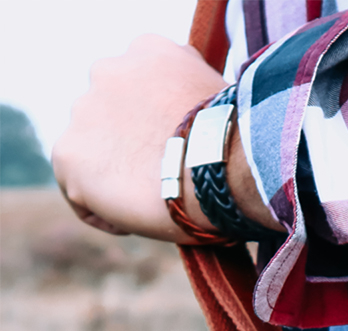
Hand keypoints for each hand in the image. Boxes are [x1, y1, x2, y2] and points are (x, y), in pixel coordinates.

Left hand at [52, 34, 278, 242]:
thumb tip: (205, 125)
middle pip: (112, 118)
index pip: (142, 88)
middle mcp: (107, 71)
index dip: (159, 124)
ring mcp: (83, 112)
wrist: (220, 169)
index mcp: (148, 51)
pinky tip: (139, 220)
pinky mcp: (68, 156)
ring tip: (155, 203)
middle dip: (133, 146)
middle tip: (168, 178)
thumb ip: (196, 99)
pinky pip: (81, 195)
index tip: (179, 151)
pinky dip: (107, 212)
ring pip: (94, 155)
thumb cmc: (238, 144)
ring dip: (118, 177)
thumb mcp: (222, 97)